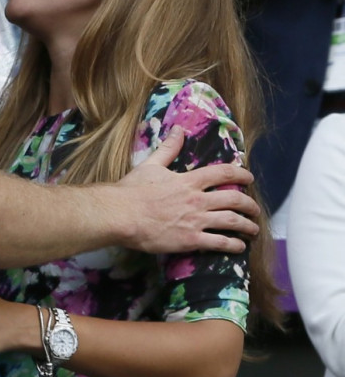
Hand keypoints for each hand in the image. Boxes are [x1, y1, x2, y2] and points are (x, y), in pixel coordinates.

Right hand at [117, 125, 258, 254]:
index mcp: (189, 180)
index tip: (249, 178)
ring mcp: (195, 221)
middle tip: (255, 209)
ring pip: (232, 221)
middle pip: (234, 199)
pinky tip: (239, 247)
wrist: (120, 215)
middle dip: (249, 205)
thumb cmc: (132, 191)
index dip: (240, 174)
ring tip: (252, 229)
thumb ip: (168, 148)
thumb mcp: (151, 165)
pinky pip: (219, 243)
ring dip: (246, 225)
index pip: (223, 173)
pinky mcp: (190, 240)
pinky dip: (233, 245)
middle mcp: (197, 200)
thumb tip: (178, 130)